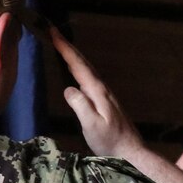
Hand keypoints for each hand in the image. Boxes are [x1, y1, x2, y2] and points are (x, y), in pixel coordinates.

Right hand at [53, 29, 143, 157]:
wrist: (131, 152)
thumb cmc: (110, 141)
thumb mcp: (92, 125)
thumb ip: (80, 105)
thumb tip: (68, 88)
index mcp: (98, 91)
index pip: (78, 65)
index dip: (64, 48)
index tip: (52, 32)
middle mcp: (102, 88)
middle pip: (83, 62)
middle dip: (67, 46)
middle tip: (52, 31)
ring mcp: (104, 94)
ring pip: (86, 69)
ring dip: (73, 55)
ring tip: (60, 44)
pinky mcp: (104, 101)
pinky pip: (88, 78)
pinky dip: (78, 68)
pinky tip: (74, 70)